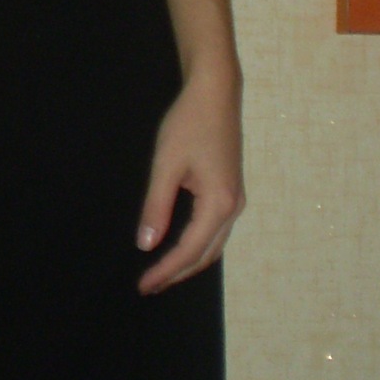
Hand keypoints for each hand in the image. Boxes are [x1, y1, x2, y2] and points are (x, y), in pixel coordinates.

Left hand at [135, 74, 243, 294]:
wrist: (216, 93)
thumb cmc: (189, 123)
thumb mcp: (166, 164)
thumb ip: (156, 206)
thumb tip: (146, 244)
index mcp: (219, 203)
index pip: (189, 249)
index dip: (165, 270)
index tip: (144, 285)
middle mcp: (233, 207)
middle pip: (206, 254)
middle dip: (177, 272)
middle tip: (149, 286)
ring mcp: (235, 199)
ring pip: (213, 244)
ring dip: (188, 261)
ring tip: (161, 273)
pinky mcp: (231, 191)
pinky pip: (215, 229)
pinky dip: (197, 244)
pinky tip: (180, 245)